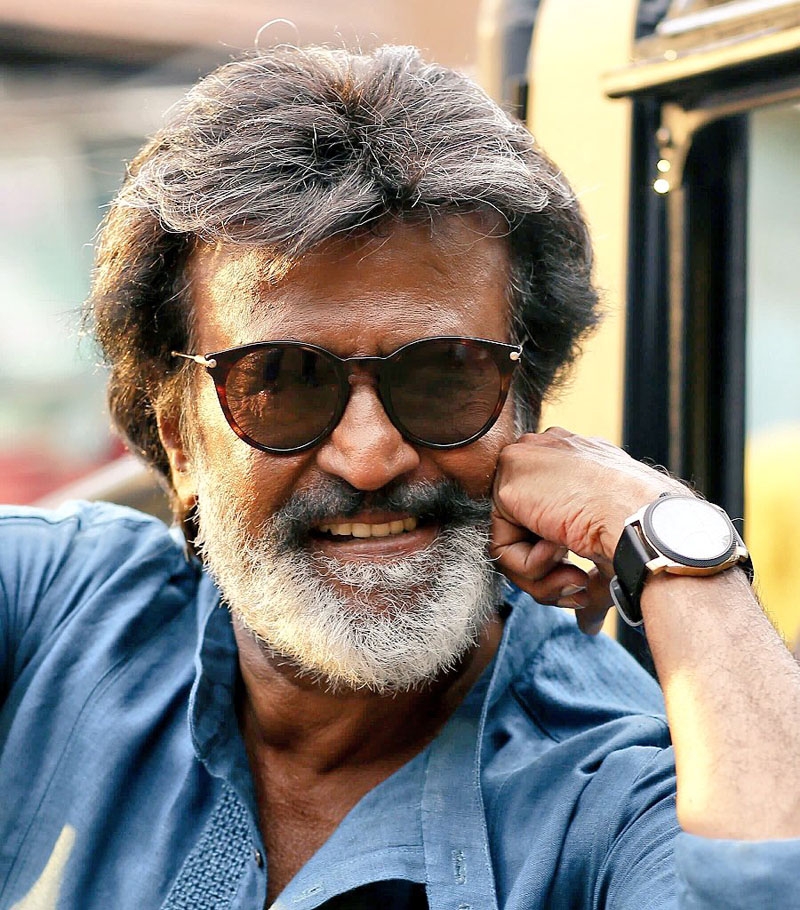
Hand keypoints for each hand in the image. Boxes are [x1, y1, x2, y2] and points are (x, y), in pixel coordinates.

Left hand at [490, 428, 684, 633]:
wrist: (651, 530)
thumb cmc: (647, 540)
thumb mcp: (613, 553)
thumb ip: (591, 579)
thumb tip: (587, 624)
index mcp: (577, 461)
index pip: (542, 509)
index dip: (554, 555)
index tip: (584, 577)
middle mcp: (550, 454)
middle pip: (522, 528)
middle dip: (547, 572)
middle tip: (580, 587)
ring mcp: (528, 462)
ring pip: (510, 542)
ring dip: (542, 576)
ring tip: (576, 576)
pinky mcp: (508, 481)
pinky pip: (502, 547)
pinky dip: (530, 567)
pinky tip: (560, 551)